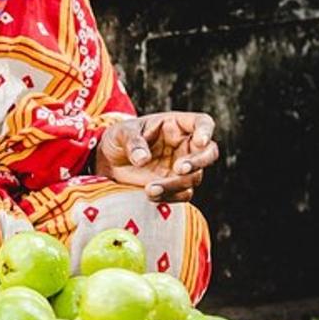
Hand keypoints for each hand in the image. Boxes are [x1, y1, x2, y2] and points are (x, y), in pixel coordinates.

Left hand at [95, 112, 217, 202]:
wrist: (109, 161)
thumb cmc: (118, 138)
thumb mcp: (121, 133)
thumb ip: (133, 143)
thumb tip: (142, 159)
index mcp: (176, 125)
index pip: (202, 123)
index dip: (205, 131)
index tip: (199, 140)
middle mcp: (184, 146)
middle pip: (209, 152)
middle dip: (198, 161)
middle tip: (179, 169)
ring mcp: (182, 167)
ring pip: (194, 177)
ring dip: (175, 184)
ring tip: (150, 188)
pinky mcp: (175, 186)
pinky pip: (183, 194)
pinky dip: (170, 196)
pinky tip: (151, 195)